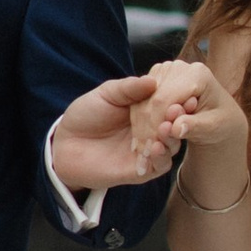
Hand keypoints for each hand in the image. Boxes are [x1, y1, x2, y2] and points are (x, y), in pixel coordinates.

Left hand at [49, 75, 173, 190]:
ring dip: (172, 138)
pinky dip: (162, 157)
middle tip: (178, 111)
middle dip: (179, 118)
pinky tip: (157, 146)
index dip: (179, 99)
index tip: (186, 93)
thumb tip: (153, 80)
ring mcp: (147, 151)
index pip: (170, 104)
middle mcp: (151, 130)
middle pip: (175, 125)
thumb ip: (128, 88)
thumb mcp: (106, 94)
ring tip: (166, 128)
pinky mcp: (141, 170)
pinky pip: (160, 166)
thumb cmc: (85, 115)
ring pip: (171, 146)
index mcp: (146, 109)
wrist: (64, 144)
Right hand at [136, 60, 245, 193]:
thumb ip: (196, 127)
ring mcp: (165, 71)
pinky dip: (140, 122)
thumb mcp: (214, 128)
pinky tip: (142, 140)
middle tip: (144, 154)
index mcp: (197, 74)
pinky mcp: (156, 79)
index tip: (150, 150)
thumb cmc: (220, 122)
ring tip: (143, 150)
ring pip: (142, 101)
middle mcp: (179, 67)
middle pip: (152, 99)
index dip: (155, 125)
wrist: (219, 116)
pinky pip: (140, 101)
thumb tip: (176, 129)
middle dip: (147, 128)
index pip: (165, 99)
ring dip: (141, 127)